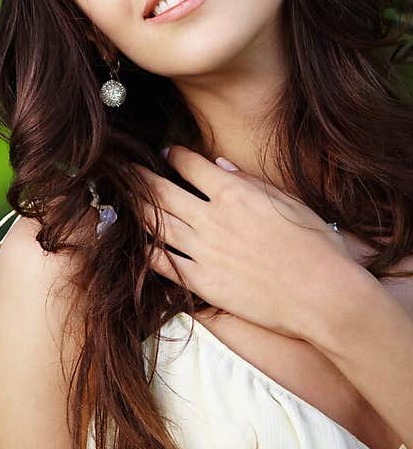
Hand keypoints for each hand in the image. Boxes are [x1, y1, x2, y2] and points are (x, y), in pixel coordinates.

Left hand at [134, 145, 356, 339]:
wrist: (323, 295)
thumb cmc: (316, 246)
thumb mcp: (287, 202)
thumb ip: (249, 181)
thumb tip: (219, 164)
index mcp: (234, 193)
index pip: (190, 165)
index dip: (174, 155)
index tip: (166, 152)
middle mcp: (213, 219)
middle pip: (162, 191)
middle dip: (140, 176)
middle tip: (125, 168)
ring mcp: (204, 252)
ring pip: (157, 224)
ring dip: (137, 208)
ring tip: (125, 199)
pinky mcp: (203, 283)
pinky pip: (164, 264)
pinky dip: (147, 251)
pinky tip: (138, 244)